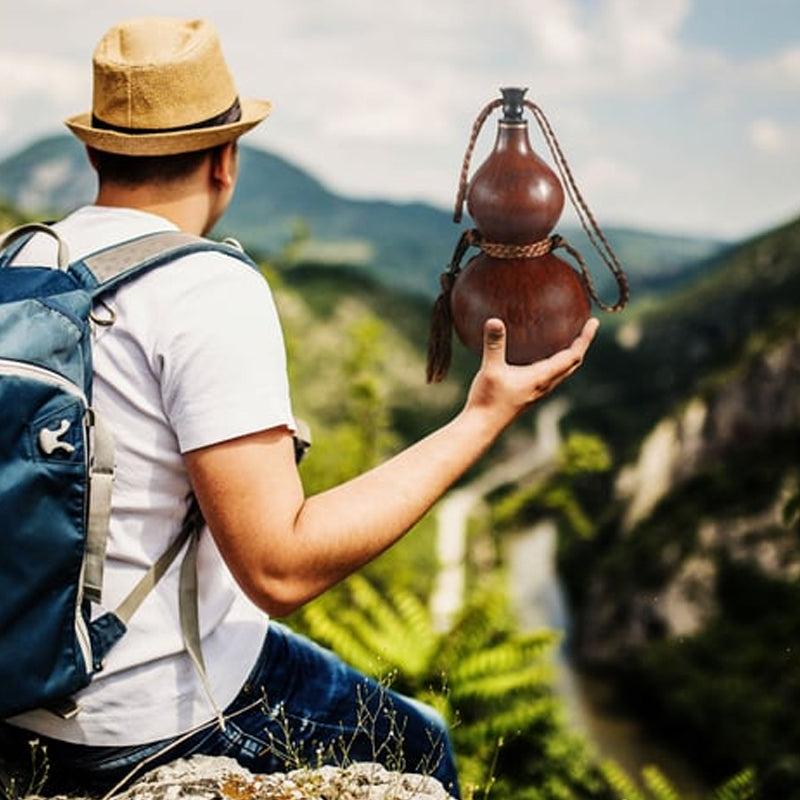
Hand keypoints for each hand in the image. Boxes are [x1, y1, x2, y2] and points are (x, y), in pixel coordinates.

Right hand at [464, 316, 598, 427]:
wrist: (482, 425)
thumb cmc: (488, 400)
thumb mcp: (491, 369)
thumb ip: (494, 345)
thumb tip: (494, 321)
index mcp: (542, 377)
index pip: (572, 356)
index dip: (584, 339)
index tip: (593, 322)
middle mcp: (544, 385)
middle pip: (573, 364)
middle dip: (581, 345)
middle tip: (587, 326)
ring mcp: (537, 391)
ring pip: (563, 371)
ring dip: (571, 355)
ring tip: (570, 338)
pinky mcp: (529, 394)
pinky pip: (550, 376)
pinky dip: (556, 362)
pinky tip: (542, 356)